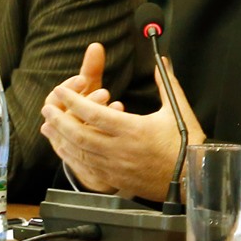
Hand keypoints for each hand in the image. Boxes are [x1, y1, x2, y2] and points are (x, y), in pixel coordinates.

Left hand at [40, 43, 202, 197]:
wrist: (193, 179)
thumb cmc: (187, 145)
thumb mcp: (179, 110)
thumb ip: (166, 83)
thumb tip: (162, 61)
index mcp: (134, 130)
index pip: (94, 113)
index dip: (74, 101)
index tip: (62, 91)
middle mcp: (120, 150)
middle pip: (80, 134)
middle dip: (60, 120)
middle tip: (47, 108)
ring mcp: (116, 167)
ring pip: (80, 153)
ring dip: (61, 138)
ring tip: (49, 125)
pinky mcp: (116, 180)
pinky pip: (87, 168)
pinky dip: (71, 157)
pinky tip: (64, 149)